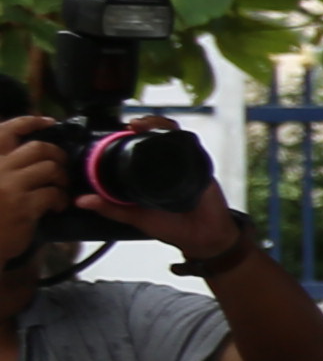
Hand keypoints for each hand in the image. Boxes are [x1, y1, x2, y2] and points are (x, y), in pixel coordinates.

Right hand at [0, 118, 64, 256]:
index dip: (30, 121)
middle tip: (62, 166)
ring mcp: (10, 187)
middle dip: (57, 155)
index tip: (49, 121)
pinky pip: (53, 193)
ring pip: (50, 168)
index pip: (6, 130)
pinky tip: (56, 206)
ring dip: (62, 178)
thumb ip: (6, 166)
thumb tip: (31, 150)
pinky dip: (61, 199)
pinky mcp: (23, 206)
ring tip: (60, 188)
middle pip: (38, 148)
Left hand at [90, 123, 240, 265]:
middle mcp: (164, 167)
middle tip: (130, 126)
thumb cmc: (172, 228)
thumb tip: (81, 201)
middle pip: (154, 137)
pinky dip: (177, 134)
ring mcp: (182, 163)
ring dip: (157, 125)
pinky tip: (167, 131)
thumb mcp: (134, 217)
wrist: (204, 236)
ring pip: (170, 136)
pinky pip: (188, 144)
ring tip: (142, 125)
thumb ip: (110, 208)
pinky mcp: (198, 164)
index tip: (114, 133)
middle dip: (143, 125)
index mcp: (146, 176)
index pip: (136, 150)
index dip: (125, 138)